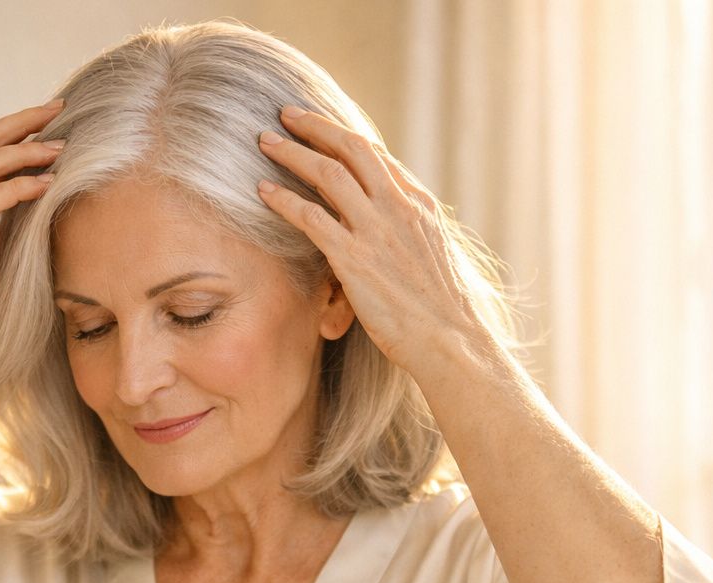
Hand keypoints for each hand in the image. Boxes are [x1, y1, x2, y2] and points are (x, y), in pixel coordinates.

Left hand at [255, 106, 487, 370]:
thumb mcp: (430, 253)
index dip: (342, 135)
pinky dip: (284, 200)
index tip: (318, 125)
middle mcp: (398, 207)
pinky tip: (262, 192)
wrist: (450, 339)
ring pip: (328, 174)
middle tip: (285, 114)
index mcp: (418, 203)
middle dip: (315, 126)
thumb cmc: (439, 307)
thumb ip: (406, 228)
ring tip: (264, 141)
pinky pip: (311, 218)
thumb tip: (384, 221)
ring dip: (292, 153)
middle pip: (351, 149)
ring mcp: (376, 231)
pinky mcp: (355, 259)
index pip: (376, 156)